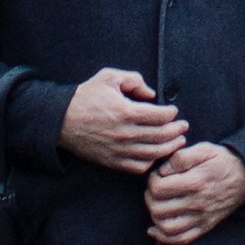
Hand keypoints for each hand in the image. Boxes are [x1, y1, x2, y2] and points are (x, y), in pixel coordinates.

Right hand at [59, 69, 186, 175]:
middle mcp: (125, 134)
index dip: (171, 114)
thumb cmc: (85, 97)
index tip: (174, 111)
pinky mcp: (113, 161)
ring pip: (154, 154)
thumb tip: (151, 94)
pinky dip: (151, 162)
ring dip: (170, 148)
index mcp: (126, 112)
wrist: (60, 120)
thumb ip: (134, 80)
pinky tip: (156, 154)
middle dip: (177, 131)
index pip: (160, 116)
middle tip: (183, 127)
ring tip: (178, 141)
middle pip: (161, 136)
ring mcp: (119, 150)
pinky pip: (139, 167)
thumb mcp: (109, 77)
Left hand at [146, 142, 244, 244]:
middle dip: (150, 197)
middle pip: (159, 208)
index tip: (158, 175)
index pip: (159, 188)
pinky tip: (155, 228)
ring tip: (157, 203)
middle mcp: (198, 203)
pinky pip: (181, 239)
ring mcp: (201, 218)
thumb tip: (163, 171)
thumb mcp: (204, 150)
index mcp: (196, 182)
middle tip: (155, 188)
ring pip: (166, 227)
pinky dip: (163, 237)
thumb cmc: (222, 161)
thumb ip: (181, 157)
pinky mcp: (205, 226)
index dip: (152, 180)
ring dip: (154, 216)